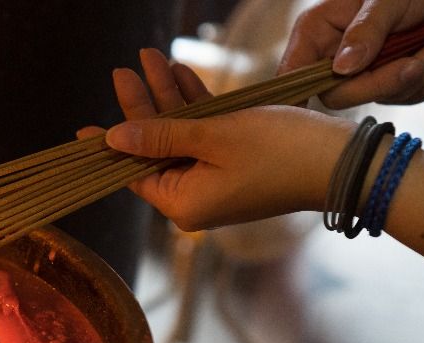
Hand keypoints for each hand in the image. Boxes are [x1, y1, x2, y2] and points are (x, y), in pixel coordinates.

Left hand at [82, 49, 354, 231]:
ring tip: (148, 58)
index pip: (132, 173)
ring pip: (179, 136)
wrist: (342, 161)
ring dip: (166, 97)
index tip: (81, 130)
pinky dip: (193, 106)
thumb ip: (159, 137)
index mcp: (182, 204)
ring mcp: (215, 181)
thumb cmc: (278, 151)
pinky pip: (204, 135)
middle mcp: (194, 198)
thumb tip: (112, 140)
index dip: (109, 146)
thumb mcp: (212, 137)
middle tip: (122, 70)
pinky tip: (178, 72)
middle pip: (153, 149)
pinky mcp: (235, 164)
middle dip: (140, 106)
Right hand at [279, 0, 423, 107]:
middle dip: (383, 82)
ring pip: (382, 97)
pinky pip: (411, 95)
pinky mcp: (393, 84)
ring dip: (421, 70)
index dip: (291, 98)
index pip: (292, 74)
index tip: (297, 113)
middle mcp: (335, 57)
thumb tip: (341, 67)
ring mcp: (364, 74)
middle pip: (339, 95)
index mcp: (317, 32)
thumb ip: (365, 30)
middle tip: (416, 63)